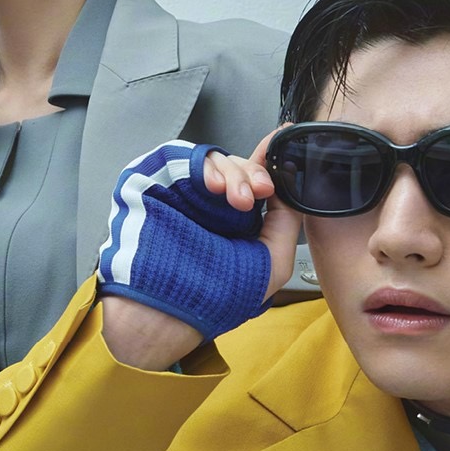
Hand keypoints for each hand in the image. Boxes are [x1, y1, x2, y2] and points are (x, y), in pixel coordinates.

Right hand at [96, 133, 299, 371]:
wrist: (174, 308)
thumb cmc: (219, 296)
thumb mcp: (273, 261)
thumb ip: (286, 221)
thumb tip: (289, 185)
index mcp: (235, 220)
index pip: (254, 179)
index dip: (271, 160)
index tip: (286, 143)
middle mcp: (211, 204)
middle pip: (238, 165)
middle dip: (255, 174)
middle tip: (259, 193)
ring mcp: (185, 194)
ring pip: (215, 159)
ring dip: (233, 172)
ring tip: (238, 200)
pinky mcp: (159, 186)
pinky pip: (184, 160)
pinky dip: (205, 166)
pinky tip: (214, 187)